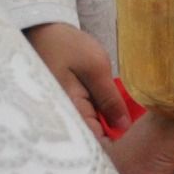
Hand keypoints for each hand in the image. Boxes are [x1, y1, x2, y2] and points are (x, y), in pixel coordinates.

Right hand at [24, 22, 130, 138]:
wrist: (41, 30)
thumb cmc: (67, 46)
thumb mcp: (96, 68)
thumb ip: (110, 99)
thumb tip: (124, 127)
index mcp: (69, 112)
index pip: (94, 143)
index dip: (115, 142)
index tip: (132, 134)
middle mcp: (61, 119)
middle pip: (89, 139)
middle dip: (109, 133)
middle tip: (125, 118)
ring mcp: (60, 113)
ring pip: (86, 128)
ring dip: (102, 122)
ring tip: (116, 110)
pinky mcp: (62, 106)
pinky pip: (80, 117)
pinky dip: (93, 113)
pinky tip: (103, 104)